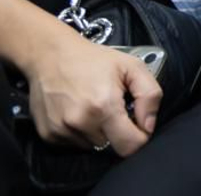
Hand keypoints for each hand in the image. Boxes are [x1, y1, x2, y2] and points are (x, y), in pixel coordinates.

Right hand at [24, 31, 162, 155]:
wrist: (50, 55)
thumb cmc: (94, 59)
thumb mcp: (132, 66)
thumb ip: (150, 95)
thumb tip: (149, 127)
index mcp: (104, 106)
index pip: (129, 146)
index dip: (140, 137)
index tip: (138, 124)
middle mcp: (80, 123)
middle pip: (112, 146)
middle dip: (118, 132)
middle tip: (114, 108)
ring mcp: (61, 131)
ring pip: (93, 146)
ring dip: (99, 132)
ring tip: (94, 107)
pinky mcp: (48, 135)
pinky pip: (75, 144)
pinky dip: (81, 132)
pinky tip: (78, 111)